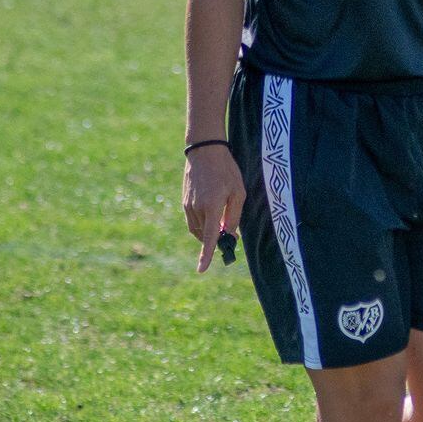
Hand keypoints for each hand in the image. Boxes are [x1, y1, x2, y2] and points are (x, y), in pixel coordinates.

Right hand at [183, 147, 245, 271]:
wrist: (204, 151)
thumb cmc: (226, 170)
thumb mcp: (238, 192)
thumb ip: (234, 216)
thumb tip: (229, 235)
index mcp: (212, 206)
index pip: (209, 237)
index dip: (206, 255)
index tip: (201, 270)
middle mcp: (197, 208)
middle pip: (205, 235)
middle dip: (216, 239)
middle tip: (230, 233)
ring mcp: (188, 206)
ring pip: (197, 230)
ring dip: (208, 231)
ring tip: (221, 215)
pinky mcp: (184, 202)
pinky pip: (192, 222)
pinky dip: (201, 225)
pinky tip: (211, 214)